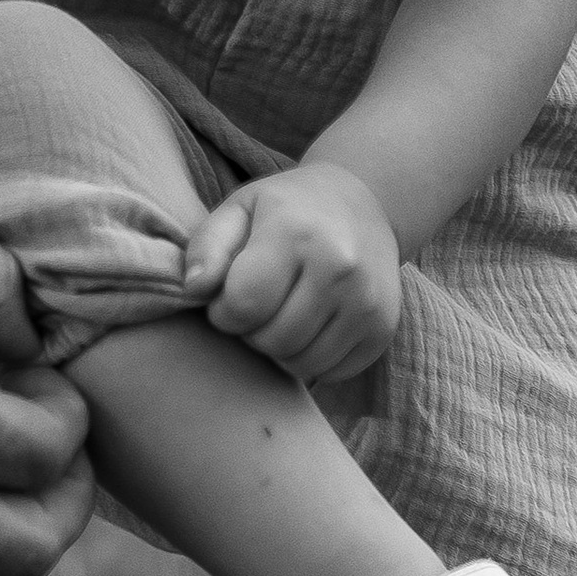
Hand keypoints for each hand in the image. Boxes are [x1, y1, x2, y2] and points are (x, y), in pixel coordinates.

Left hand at [179, 158, 401, 379]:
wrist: (363, 204)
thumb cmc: (287, 210)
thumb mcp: (240, 209)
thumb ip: (207, 246)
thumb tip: (193, 289)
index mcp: (296, 232)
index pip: (243, 304)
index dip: (223, 311)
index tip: (227, 297)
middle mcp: (339, 267)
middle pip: (271, 339)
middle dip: (250, 332)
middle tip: (256, 307)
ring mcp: (367, 301)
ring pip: (300, 362)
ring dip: (279, 349)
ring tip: (280, 315)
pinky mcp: (383, 328)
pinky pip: (331, 371)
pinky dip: (311, 358)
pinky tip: (309, 325)